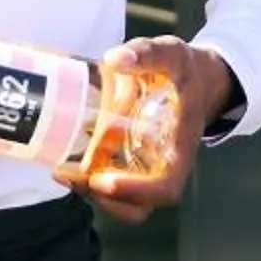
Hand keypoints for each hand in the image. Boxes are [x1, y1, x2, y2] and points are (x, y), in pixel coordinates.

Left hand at [66, 36, 223, 224]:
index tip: (101, 180)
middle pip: (138, 206)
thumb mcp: (173, 53)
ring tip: (62, 171)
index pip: (165, 187)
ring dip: (91, 193)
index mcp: (181, 149)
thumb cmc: (186, 70)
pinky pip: (114, 183)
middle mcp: (166, 167)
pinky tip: (66, 161)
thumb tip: (115, 59)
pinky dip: (90, 179)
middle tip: (69, 175)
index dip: (135, 192)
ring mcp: (149, 168)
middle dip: (103, 199)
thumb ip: (148, 53)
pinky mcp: (134, 163)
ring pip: (123, 202)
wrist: (198, 79)